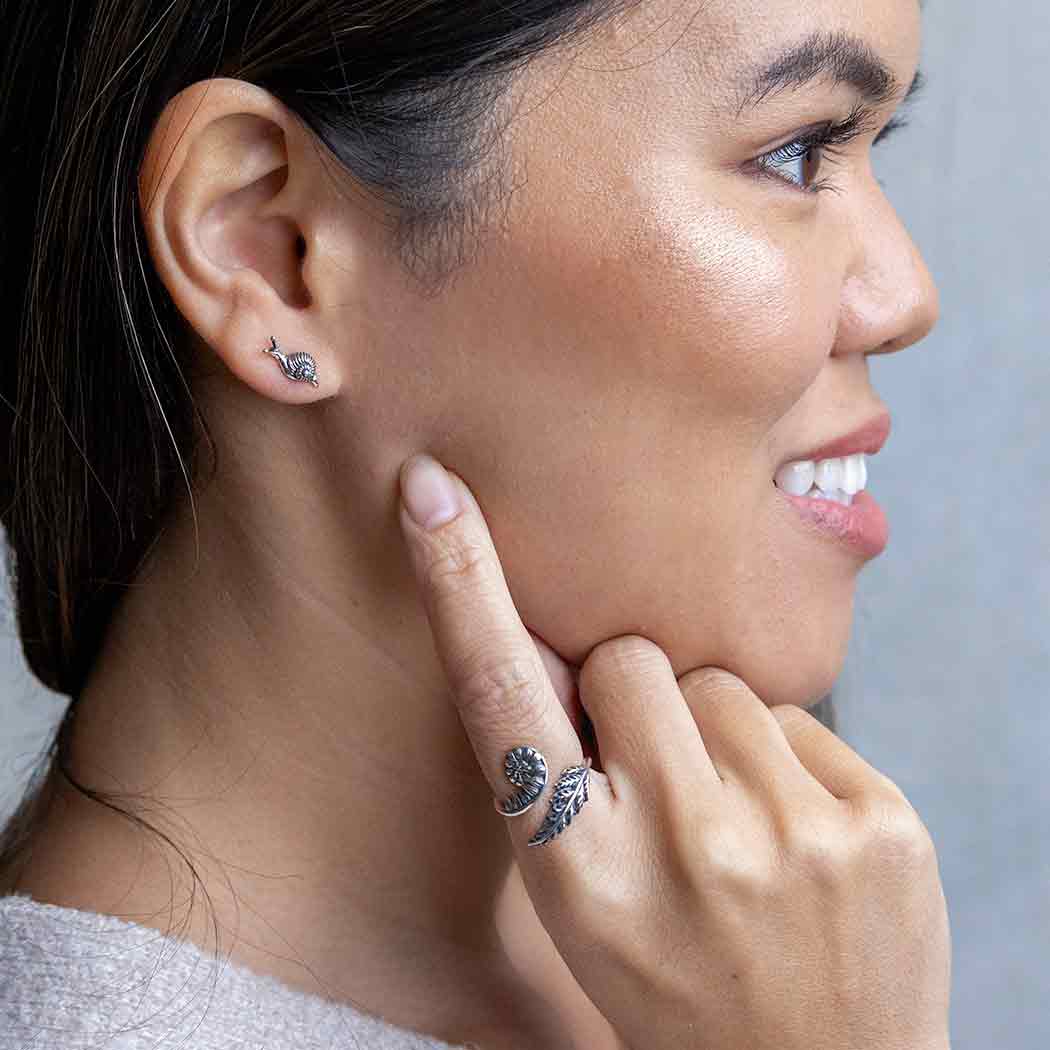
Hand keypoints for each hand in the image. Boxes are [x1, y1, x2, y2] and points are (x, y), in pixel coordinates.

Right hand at [397, 453, 951, 1049]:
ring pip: (721, 682)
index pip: (501, 698)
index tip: (428, 490)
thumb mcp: (580, 904)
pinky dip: (785, 759)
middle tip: (657, 781)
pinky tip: (794, 836)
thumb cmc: (674, 979)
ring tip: (731, 823)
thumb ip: (556, 781)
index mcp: (578, 872)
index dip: (460, 585)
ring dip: (713, 731)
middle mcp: (679, 846)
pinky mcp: (878, 822)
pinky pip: (800, 715)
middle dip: (633, 695)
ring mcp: (791, 833)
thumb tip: (556, 644)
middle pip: (630, 658)